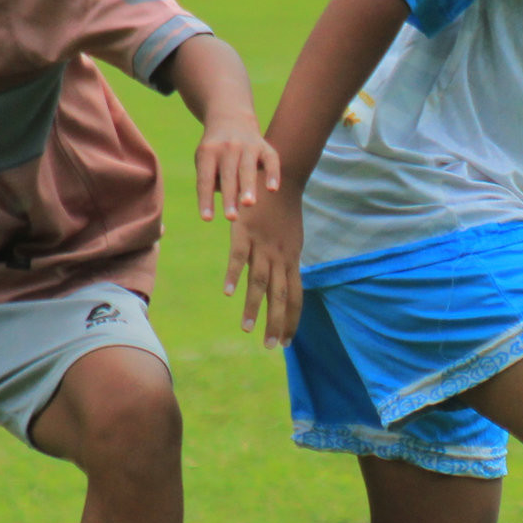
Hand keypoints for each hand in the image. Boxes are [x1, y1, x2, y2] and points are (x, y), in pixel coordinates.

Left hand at [193, 111, 282, 222]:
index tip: (207, 219)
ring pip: (247, 169)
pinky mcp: (264, 146)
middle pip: (228, 175)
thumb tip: (232, 198)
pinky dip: (272, 174)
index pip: (205, 179)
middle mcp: (227, 147)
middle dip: (229, 196)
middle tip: (231, 217)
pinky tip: (272, 189)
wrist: (230, 119)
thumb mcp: (205, 160)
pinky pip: (270, 160)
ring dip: (248, 187)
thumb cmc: (215, 151)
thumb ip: (213, 180)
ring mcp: (247, 145)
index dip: (206, 199)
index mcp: (208, 152)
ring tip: (248, 205)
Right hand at [223, 184, 302, 349]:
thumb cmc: (285, 209)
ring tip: (247, 328)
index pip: (295, 296)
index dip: (291, 319)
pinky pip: (239, 257)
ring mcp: (264, 245)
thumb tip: (285, 280)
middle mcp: (281, 256)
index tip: (286, 341)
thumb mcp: (292, 239)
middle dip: (277, 322)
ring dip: (255, 306)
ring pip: (261, 281)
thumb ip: (287, 260)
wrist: (283, 176)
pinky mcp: (246, 232)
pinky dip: (233, 275)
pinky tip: (227, 292)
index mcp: (292, 259)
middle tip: (271, 346)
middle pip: (281, 295)